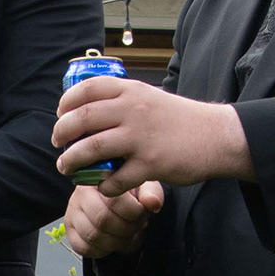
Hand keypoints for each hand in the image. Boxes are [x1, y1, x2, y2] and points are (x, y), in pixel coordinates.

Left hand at [53, 74, 246, 183]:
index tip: (60, 115)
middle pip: (82, 119)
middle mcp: (133, 110)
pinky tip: (102, 186)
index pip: (87, 89)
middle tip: (58, 143)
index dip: (66, 103)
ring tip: (66, 167)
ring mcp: (141, 137)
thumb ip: (123, 100)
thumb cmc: (179, 119)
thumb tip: (87, 108)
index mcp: (131, 91)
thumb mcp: (149, 97)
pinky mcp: (151, 164)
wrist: (215, 136)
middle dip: (62, 133)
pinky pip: (115, 179)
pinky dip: (103, 186)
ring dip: (72, 161)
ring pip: (92, 149)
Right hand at [62, 176, 166, 259]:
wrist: (116, 202)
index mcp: (97, 179)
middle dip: (126, 228)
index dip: (133, 213)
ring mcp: (72, 214)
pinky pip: (83, 248)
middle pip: (102, 219)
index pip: (114, 200)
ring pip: (93, 236)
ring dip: (117, 241)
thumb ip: (151, 192)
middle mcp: (79, 195)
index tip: (142, 213)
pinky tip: (113, 242)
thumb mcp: (144, 186)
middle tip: (136, 226)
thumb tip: (152, 203)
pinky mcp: (70, 232)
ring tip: (127, 234)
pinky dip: (102, 250)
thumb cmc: (130, 194)